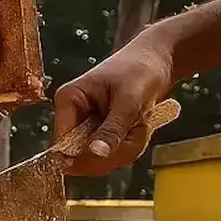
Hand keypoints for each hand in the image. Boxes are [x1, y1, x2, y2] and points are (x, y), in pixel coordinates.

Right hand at [53, 37, 175, 176]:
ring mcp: (85, 127)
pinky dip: (130, 146)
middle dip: (115, 150)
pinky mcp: (98, 134)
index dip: (88, 155)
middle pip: (82, 157)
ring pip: (100, 160)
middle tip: (138, 128)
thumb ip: (113, 128)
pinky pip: (111, 155)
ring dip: (127, 148)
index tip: (118, 146)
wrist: (157, 60)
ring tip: (141, 124)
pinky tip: (139, 127)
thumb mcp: (129, 100)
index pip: (63, 144)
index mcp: (68, 101)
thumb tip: (96, 152)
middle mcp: (71, 117)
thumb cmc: (142, 69)